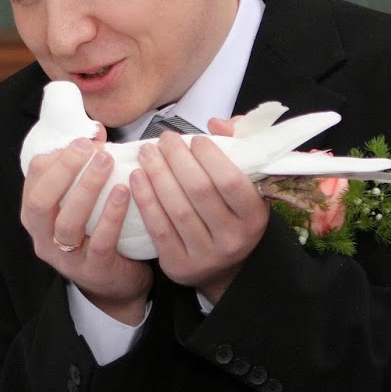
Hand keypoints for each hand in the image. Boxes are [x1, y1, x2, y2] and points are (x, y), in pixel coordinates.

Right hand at [21, 136, 151, 323]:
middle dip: (64, 170)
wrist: (116, 285)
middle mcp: (44, 239)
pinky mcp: (93, 271)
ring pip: (67, 222)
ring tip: (108, 163)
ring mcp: (66, 259)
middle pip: (40, 202)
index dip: (55, 157)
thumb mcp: (83, 204)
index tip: (83, 140)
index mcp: (36, 218)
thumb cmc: (98, 234)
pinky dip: (111, 215)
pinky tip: (124, 191)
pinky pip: (100, 242)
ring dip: (87, 188)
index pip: (33, 181)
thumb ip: (83, 172)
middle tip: (91, 149)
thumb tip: (95, 132)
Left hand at [129, 118, 268, 303]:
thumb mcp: (244, 185)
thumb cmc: (230, 214)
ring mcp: (206, 255)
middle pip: (199, 191)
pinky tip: (136, 177)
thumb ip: (237, 148)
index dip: (210, 156)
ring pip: (176, 208)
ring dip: (157, 174)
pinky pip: (158, 227)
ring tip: (146, 152)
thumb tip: (216, 123)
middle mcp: (233, 239)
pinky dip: (145, 199)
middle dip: (177, 159)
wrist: (222, 268)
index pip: (230, 181)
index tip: (194, 139)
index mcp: (254, 217)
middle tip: (163, 139)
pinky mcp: (179, 265)